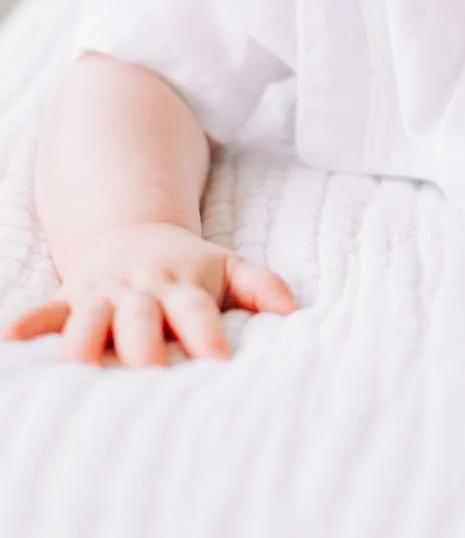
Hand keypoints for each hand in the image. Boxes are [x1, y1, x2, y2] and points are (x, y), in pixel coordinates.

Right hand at [0, 222, 297, 366]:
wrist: (135, 232)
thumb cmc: (189, 266)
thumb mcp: (229, 266)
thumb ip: (262, 286)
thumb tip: (296, 312)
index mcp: (184, 286)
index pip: (197, 312)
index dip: (206, 334)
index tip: (217, 360)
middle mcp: (143, 290)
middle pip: (143, 317)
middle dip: (144, 342)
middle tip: (148, 371)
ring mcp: (106, 292)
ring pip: (93, 313)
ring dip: (85, 334)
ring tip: (78, 359)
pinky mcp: (74, 296)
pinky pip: (48, 308)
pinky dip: (30, 321)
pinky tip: (10, 336)